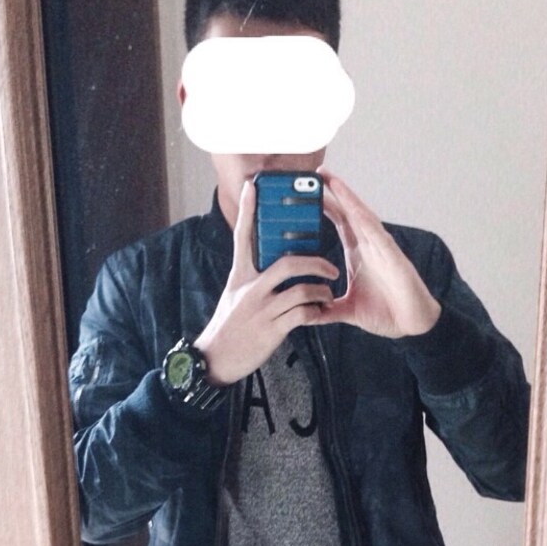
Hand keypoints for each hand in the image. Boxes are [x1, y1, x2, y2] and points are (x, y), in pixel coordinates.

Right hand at [193, 180, 339, 385]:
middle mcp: (251, 288)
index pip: (243, 236)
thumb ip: (251, 279)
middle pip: (288, 263)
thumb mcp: (234, 296)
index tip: (252, 186)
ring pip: (301, 290)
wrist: (216, 359)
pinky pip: (302, 314)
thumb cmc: (229, 327)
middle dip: (316, 262)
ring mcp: (262, 309)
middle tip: (330, 268)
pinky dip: (315, 313)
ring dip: (321, 292)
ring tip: (327, 295)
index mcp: (241, 276)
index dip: (248, 210)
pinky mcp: (272, 329)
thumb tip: (271, 266)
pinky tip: (319, 314)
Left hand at [317, 172, 441, 337]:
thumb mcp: (348, 311)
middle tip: (317, 172)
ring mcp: (381, 248)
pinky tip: (352, 205)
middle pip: (349, 211)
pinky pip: (376, 232)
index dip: (325, 206)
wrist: (411, 325)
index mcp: (358, 253)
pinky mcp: (392, 256)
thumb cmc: (387, 313)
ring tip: (331, 180)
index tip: (306, 193)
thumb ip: (328, 310)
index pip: (339, 222)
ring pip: (362, 216)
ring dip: (347, 197)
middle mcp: (369, 245)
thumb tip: (307, 315)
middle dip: (335, 191)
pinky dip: (364, 218)